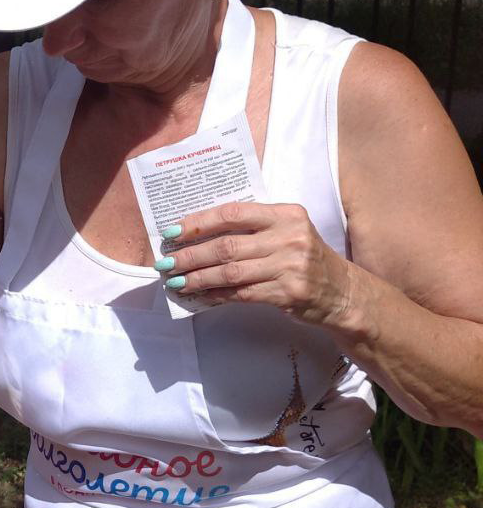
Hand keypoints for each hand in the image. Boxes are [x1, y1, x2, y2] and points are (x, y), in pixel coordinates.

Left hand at [160, 202, 359, 328]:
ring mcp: (290, 266)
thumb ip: (251, 229)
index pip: (233, 213)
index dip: (198, 222)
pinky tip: (199, 294)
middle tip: (166, 261)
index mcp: (286, 215)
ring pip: (230, 272)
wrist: (341, 291)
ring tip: (175, 280)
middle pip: (226, 245)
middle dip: (190, 255)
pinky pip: (241, 293)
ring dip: (197, 278)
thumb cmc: (303, 258)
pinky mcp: (288, 293)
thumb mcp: (286, 232)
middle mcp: (290, 237)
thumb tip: (197, 234)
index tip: (172, 230)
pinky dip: (216, 294)